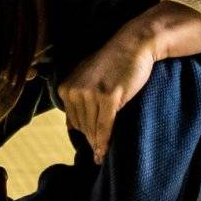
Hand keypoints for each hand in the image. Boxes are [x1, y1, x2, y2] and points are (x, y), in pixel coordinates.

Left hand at [55, 31, 154, 164]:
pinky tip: (104, 152)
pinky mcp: (108, 98)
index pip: (73, 120)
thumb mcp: (87, 76)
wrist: (133, 45)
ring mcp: (91, 94)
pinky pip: (104, 126)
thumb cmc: (113, 62)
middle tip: (98, 152)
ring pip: (92, 128)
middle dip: (91, 139)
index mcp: (66, 87)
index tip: (91, 144)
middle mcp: (75, 91)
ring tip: (102, 155)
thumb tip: (70, 125)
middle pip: (82, 126)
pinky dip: (104, 141)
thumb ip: (77, 96)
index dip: (83, 132)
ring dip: (97, 143)